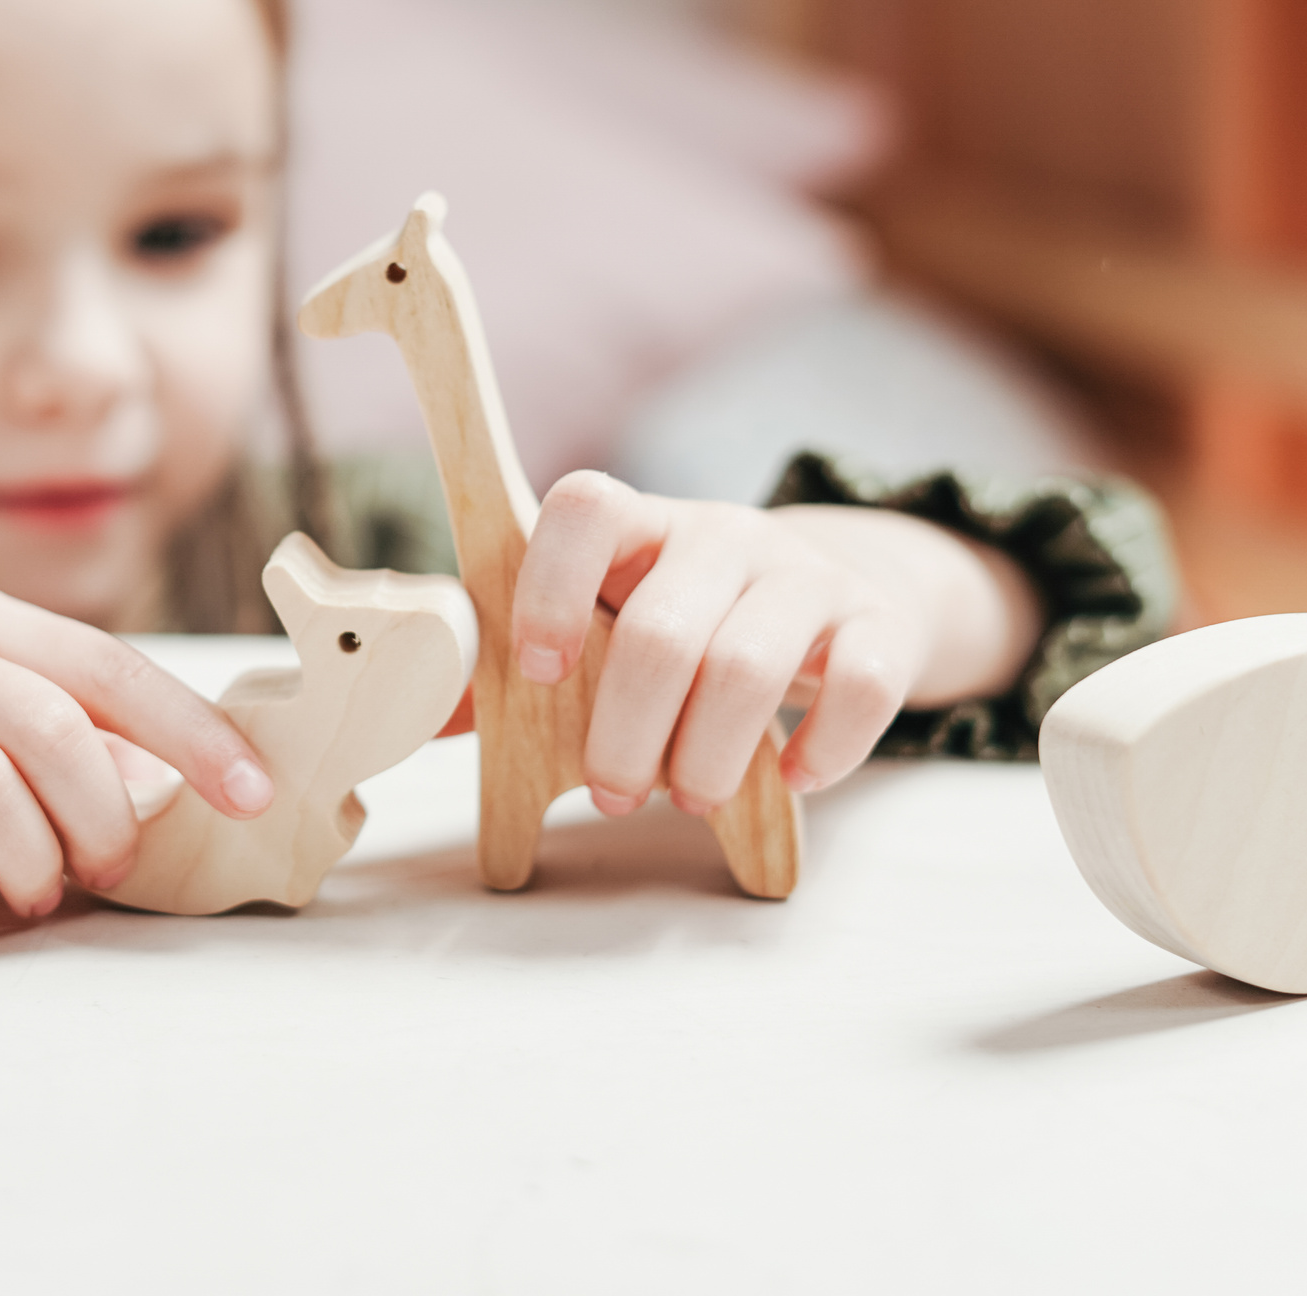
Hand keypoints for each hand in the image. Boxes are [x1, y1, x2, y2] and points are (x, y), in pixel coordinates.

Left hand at [511, 471, 1038, 809]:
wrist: (832, 594)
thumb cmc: (685, 621)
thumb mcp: (608, 620)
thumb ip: (521, 664)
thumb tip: (428, 717)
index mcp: (637, 524)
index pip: (586, 507)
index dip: (550, 588)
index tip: (542, 671)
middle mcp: (722, 533)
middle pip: (663, 631)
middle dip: (627, 733)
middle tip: (616, 794)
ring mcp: (805, 573)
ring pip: (750, 668)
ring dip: (709, 758)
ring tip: (690, 798)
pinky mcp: (878, 624)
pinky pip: (862, 686)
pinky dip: (822, 749)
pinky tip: (792, 779)